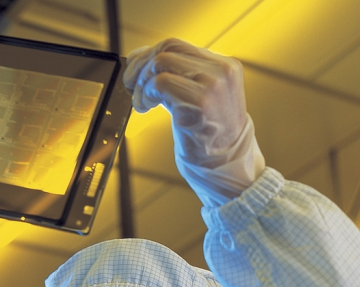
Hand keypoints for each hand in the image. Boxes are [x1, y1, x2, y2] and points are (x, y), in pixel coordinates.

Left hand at [123, 39, 263, 204]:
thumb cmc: (210, 136)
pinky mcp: (198, 106)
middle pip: (167, 48)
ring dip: (142, 83)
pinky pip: (160, 85)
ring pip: (161, 63)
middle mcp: (221, 72)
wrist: (228, 167)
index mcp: (225, 66)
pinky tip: (145, 109)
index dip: (148, 54)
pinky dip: (145, 95)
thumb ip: (180, 77)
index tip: (135, 70)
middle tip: (131, 85)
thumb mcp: (202, 97)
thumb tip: (141, 57)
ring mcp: (212, 88)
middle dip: (141, 66)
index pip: (177, 45)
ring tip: (141, 102)